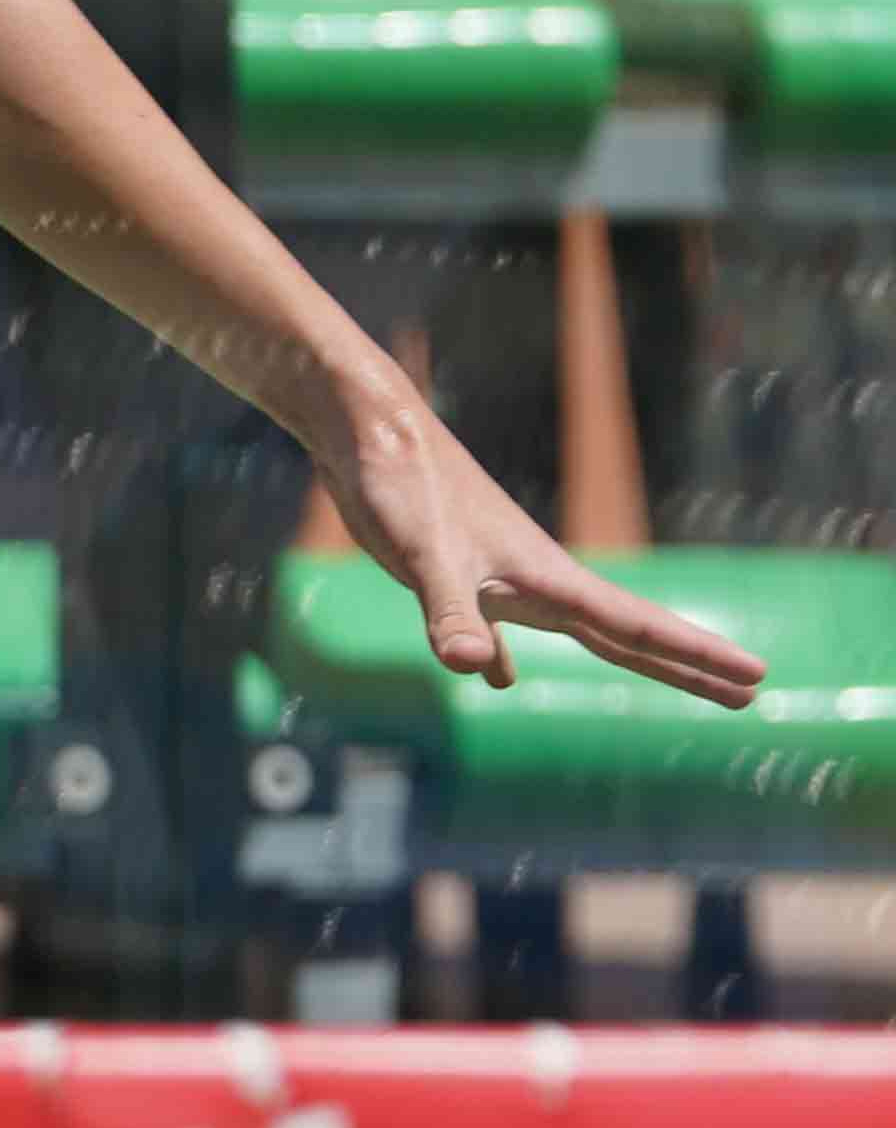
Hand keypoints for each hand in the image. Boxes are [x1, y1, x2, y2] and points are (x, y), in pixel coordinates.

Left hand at [327, 396, 767, 708]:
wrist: (369, 434)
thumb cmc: (402, 486)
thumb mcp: (423, 556)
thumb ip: (450, 613)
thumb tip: (477, 672)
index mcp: (546, 579)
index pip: (637, 627)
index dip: (696, 656)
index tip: (757, 675)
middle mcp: (536, 579)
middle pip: (627, 634)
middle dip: (687, 666)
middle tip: (749, 694)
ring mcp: (499, 576)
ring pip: (577, 630)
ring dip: (628, 658)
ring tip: (671, 682)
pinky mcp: (457, 574)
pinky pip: (498, 628)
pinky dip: (503, 656)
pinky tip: (498, 678)